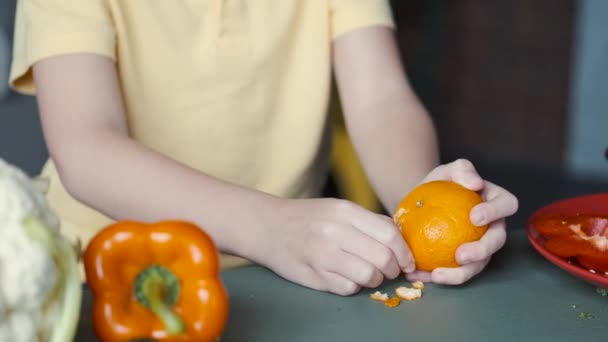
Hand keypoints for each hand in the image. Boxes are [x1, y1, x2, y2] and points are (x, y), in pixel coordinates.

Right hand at [262, 198, 414, 295]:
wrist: (268, 226)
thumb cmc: (308, 218)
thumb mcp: (338, 208)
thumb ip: (369, 221)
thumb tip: (401, 239)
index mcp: (345, 211)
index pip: (389, 234)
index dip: (404, 252)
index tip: (407, 262)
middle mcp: (334, 231)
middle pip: (382, 258)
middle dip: (393, 269)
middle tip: (389, 270)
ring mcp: (322, 254)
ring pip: (368, 276)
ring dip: (375, 280)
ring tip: (369, 275)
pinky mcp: (313, 274)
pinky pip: (347, 288)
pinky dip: (353, 286)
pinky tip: (347, 277)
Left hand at [405, 159, 518, 284]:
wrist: (421, 203)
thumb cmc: (441, 184)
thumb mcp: (448, 171)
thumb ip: (462, 169)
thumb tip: (475, 182)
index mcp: (496, 202)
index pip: (507, 204)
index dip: (495, 212)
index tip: (474, 216)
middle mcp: (493, 227)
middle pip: (496, 242)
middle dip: (481, 252)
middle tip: (460, 255)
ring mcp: (480, 246)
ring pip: (477, 265)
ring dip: (459, 274)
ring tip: (437, 276)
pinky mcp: (463, 262)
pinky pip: (453, 272)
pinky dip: (436, 276)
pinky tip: (419, 275)